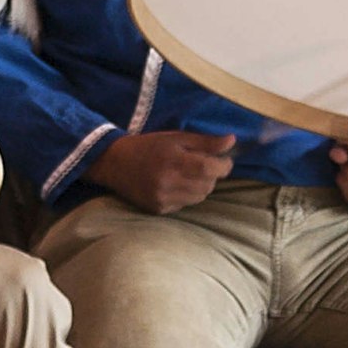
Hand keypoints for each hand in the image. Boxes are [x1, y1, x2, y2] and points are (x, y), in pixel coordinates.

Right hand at [94, 128, 235, 214]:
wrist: (114, 163)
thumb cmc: (148, 146)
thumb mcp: (176, 138)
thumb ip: (205, 142)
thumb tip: (232, 141)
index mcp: (173, 161)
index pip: (210, 169)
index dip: (223, 165)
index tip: (224, 160)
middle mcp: (168, 183)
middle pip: (208, 185)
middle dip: (211, 175)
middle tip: (201, 164)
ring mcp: (163, 199)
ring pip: (199, 197)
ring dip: (201, 186)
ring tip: (187, 174)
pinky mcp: (158, 209)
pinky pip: (185, 205)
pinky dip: (186, 195)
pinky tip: (175, 185)